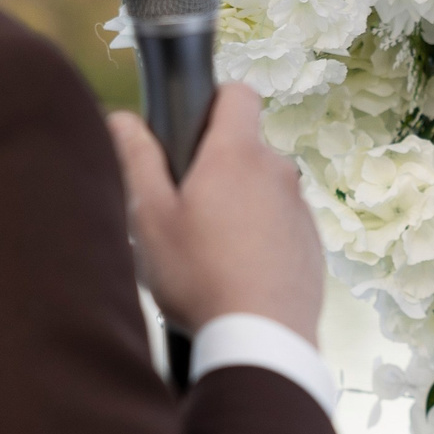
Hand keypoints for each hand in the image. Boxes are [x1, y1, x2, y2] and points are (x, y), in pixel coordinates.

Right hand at [108, 83, 324, 342]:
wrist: (262, 339)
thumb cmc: (200, 277)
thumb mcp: (150, 217)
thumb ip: (136, 159)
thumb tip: (122, 117)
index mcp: (236, 155)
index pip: (237, 93)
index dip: (212, 100)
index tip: (190, 127)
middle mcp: (277, 172)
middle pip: (244, 147)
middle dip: (215, 167)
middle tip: (183, 208)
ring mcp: (300, 209)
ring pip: (262, 189)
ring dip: (238, 205)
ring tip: (207, 251)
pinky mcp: (311, 244)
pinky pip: (280, 224)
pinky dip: (259, 237)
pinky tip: (234, 273)